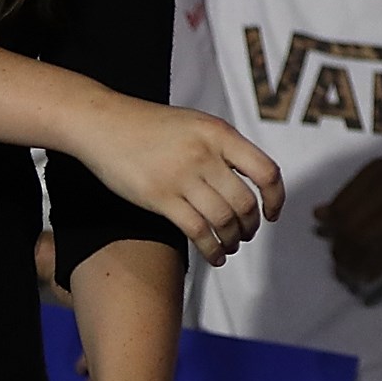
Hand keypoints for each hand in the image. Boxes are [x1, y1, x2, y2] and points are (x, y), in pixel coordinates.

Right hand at [71, 95, 283, 266]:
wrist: (106, 124)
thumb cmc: (154, 126)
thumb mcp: (199, 124)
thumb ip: (226, 148)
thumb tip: (253, 179)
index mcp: (220, 134)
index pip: (266, 171)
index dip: (276, 198)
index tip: (273, 213)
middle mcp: (205, 155)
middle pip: (245, 202)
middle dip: (251, 225)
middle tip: (248, 233)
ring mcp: (182, 177)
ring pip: (223, 220)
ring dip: (232, 239)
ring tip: (231, 245)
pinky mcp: (159, 197)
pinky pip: (196, 231)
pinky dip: (211, 249)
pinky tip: (214, 256)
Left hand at [313, 160, 381, 294]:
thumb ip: (356, 196)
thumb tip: (317, 215)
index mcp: (378, 170)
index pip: (338, 209)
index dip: (333, 233)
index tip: (335, 247)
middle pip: (349, 228)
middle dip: (341, 252)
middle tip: (342, 268)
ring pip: (364, 242)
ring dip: (353, 265)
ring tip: (352, 275)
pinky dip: (372, 270)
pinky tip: (368, 279)